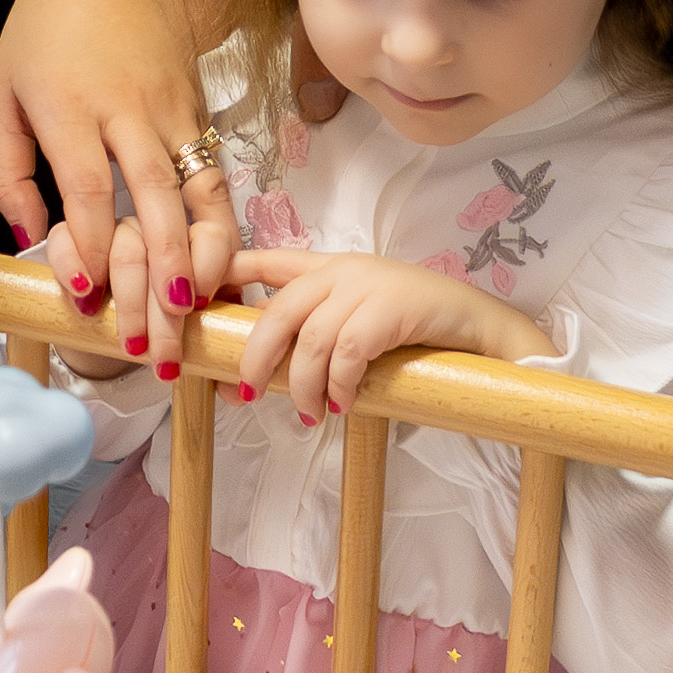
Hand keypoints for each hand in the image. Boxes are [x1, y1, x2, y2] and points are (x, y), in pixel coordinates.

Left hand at [0, 0, 235, 361]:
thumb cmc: (43, 26)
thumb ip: (7, 172)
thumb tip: (30, 239)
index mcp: (70, 107)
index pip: (89, 191)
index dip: (93, 251)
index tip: (90, 297)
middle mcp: (129, 111)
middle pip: (156, 202)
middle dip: (160, 272)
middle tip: (156, 330)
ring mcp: (173, 108)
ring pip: (202, 191)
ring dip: (203, 255)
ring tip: (200, 303)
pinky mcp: (199, 107)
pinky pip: (215, 174)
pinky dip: (221, 223)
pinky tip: (216, 264)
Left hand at [226, 250, 535, 429]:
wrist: (481, 327)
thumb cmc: (417, 330)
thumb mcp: (357, 321)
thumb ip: (312, 334)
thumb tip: (254, 377)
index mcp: (329, 267)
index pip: (263, 259)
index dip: (223, 277)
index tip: (192, 304)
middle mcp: (343, 270)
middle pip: (277, 308)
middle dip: (254, 354)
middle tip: (245, 392)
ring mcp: (368, 285)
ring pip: (311, 337)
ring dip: (302, 385)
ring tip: (309, 413)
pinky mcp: (393, 307)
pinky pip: (347, 350)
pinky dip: (338, 384)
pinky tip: (342, 404)